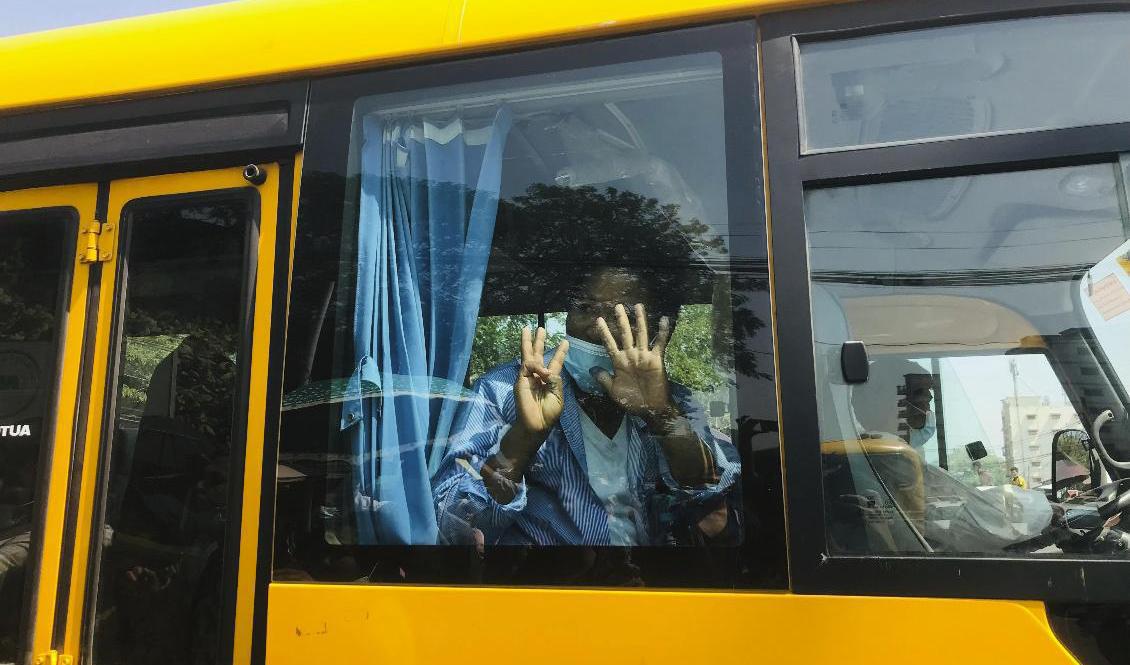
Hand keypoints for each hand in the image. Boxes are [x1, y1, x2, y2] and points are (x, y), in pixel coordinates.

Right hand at [513, 327, 568, 435]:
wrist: (536, 424)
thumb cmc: (549, 413)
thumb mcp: (558, 396)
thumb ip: (555, 380)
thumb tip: (547, 369)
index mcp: (550, 380)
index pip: (555, 362)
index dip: (560, 352)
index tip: (565, 342)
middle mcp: (538, 375)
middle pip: (538, 354)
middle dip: (539, 341)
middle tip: (540, 328)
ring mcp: (528, 376)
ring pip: (528, 355)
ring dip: (529, 342)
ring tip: (528, 328)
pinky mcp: (521, 379)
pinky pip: (527, 366)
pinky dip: (535, 365)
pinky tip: (542, 372)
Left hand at [594, 303, 673, 418]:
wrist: (650, 409)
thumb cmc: (632, 401)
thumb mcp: (613, 391)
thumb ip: (604, 379)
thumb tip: (591, 369)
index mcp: (619, 362)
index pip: (610, 344)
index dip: (604, 332)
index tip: (598, 320)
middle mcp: (631, 356)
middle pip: (625, 334)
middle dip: (621, 321)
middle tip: (617, 306)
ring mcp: (644, 356)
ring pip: (641, 335)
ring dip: (640, 321)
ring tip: (638, 306)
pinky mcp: (656, 359)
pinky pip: (660, 344)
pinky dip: (662, 332)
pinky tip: (664, 320)